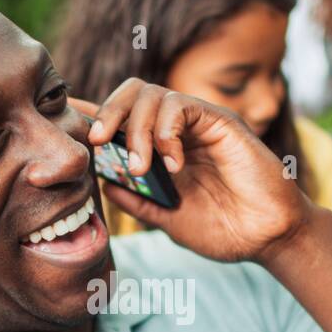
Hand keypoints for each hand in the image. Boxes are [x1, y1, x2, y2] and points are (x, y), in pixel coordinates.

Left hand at [76, 80, 313, 263]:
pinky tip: (173, 164)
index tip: (65, 124)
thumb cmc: (224, 229)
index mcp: (161, 149)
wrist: (267, 238)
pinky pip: (180, 105)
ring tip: (142, 168)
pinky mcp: (219, 120)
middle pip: (129, 94)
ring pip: (150, 94)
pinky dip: (166, 131)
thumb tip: (101, 182)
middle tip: (97, 144)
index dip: (92, 115)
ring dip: (136, 130)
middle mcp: (177, 129)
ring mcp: (197, 122)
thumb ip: (136, 201)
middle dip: (106, 114)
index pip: (121, 119)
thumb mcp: (167, 218)